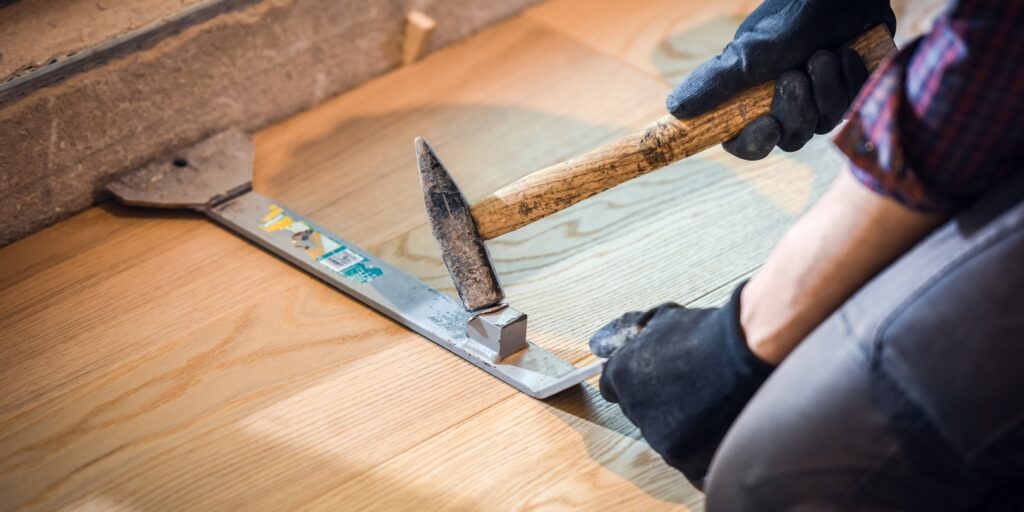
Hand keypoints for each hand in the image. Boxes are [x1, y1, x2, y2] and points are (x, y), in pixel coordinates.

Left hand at [590, 284, 772, 480]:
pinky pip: (686, 459)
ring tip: (709, 401)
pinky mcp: (684, 456)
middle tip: (691, 387)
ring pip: (663, 437)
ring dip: (681, 425)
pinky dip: (700, 448)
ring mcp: (657, 435)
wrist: (749, 351)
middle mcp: (633, 407)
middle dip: (660, 403)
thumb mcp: (660, 321)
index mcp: (621, 375)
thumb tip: (597, 343)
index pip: (613, 389)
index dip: (636, 383)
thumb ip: (625, 334)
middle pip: (639, 413)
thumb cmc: (708, 332)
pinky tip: (716, 423)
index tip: (654, 381)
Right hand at [666, 0, 895, 159]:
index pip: (744, 142)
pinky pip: (852, 108)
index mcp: (751, 97)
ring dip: (826, 89)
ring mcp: (818, 98)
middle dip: (797, 108)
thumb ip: (714, 83)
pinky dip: (850, 80)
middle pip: (789, 138)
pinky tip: (845, 54)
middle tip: (796, 75)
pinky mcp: (848, 91)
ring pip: (823, 124)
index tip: (768, 126)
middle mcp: (783, 102)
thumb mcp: (750, 53)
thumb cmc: (792, 17)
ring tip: (824, 55)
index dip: (754, 143)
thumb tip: (674, 108)